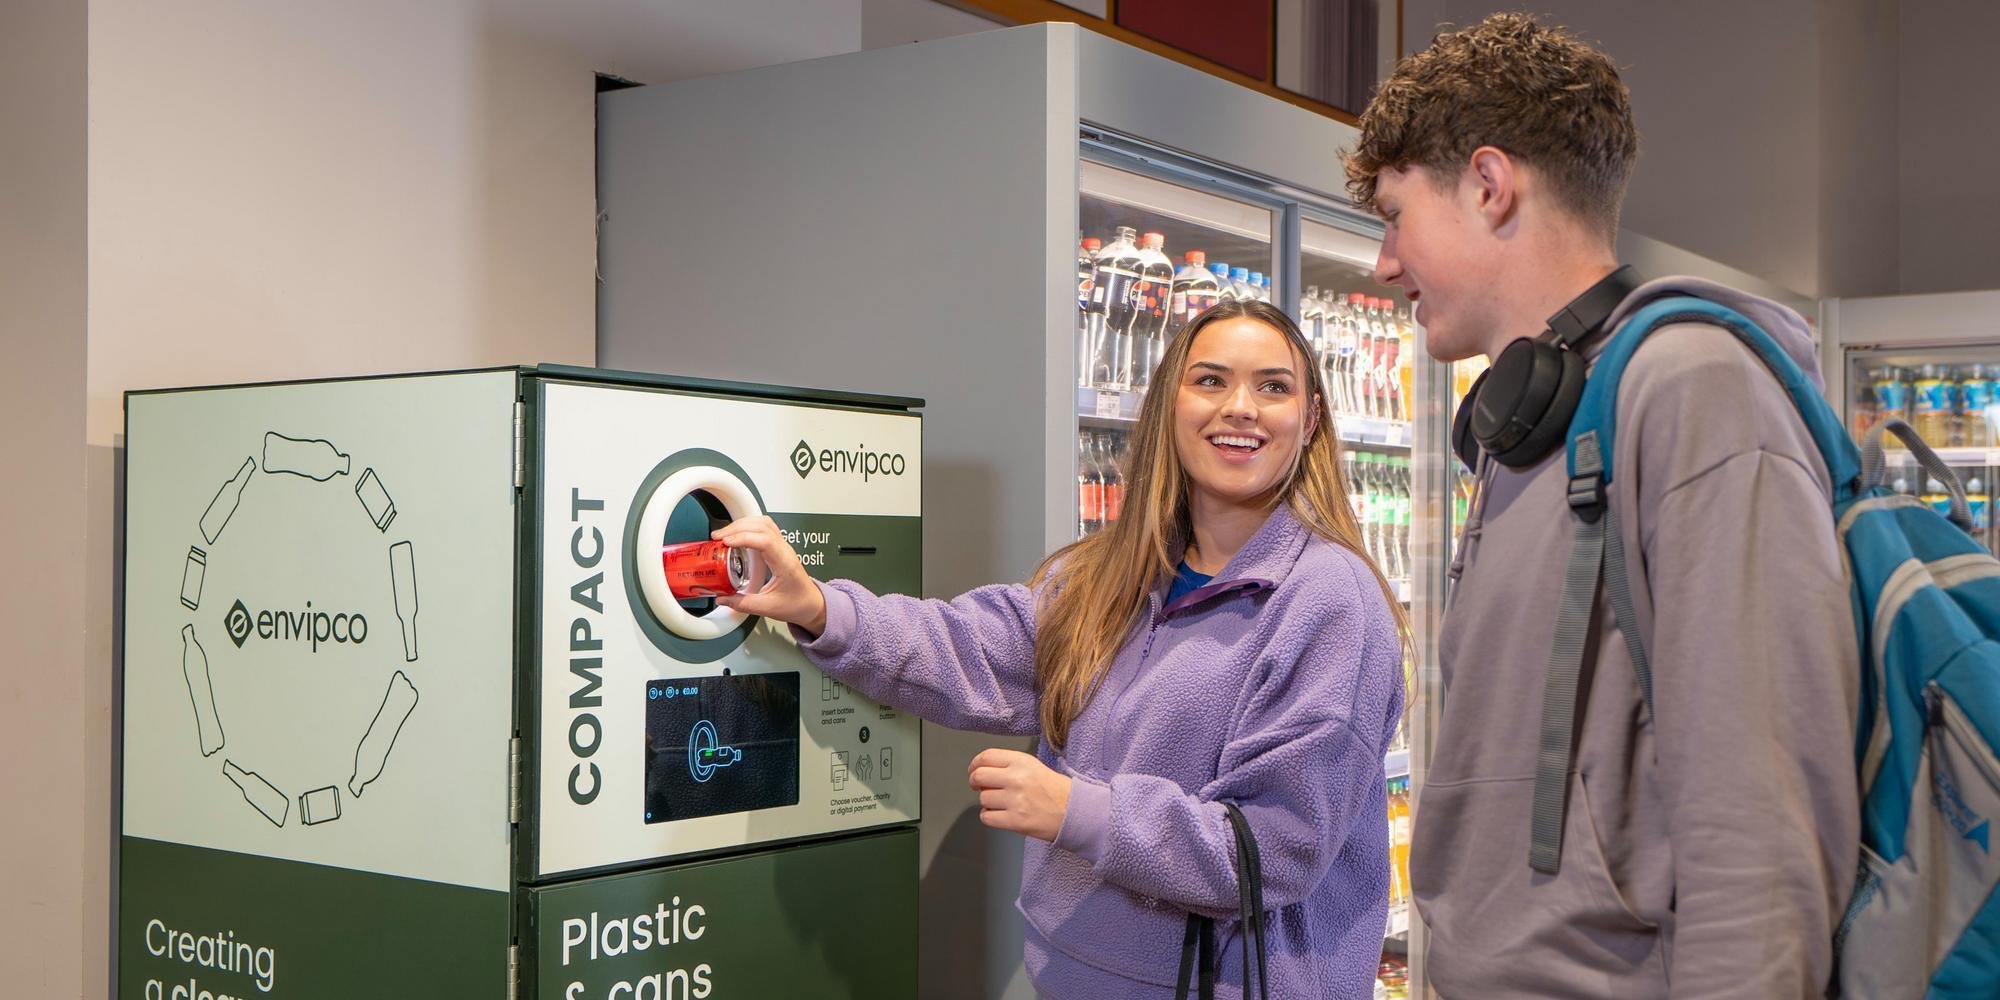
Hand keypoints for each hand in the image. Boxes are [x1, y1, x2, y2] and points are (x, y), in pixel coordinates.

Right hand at [711, 516, 827, 635]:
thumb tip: (722, 598)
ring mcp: (783, 546)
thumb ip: (743, 604)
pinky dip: (748, 526)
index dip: (744, 538)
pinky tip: (736, 534)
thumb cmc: (797, 604)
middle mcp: (785, 550)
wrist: (811, 604)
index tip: (726, 543)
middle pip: (762, 526)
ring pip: (763, 522)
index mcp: (785, 563)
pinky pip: (764, 528)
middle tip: (718, 538)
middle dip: (737, 528)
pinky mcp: (779, 546)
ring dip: (742, 524)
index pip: (765, 540)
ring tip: (724, 534)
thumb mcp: (768, 608)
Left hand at [968, 748, 1071, 841]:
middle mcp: (1016, 778)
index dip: (975, 764)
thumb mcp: (1033, 767)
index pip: (986, 757)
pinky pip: (987, 817)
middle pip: (979, 776)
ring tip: (1001, 803)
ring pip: (982, 799)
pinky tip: (1001, 815)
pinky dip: (990, 817)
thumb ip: (1009, 766)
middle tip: (980, 787)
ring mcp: (1015, 800)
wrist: (1075, 812)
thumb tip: (983, 774)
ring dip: (987, 802)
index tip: (974, 770)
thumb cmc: (1056, 790)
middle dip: (975, 783)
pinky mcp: (1015, 821)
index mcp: (1021, 761)